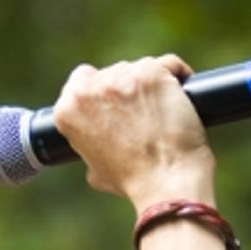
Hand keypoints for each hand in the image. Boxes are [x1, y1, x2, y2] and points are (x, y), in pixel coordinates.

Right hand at [51, 55, 214, 203]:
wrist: (165, 183)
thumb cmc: (133, 182)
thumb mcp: (95, 170)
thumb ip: (90, 144)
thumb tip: (102, 140)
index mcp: (67, 111)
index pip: (81, 81)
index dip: (102, 92)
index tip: (118, 105)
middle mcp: (90, 89)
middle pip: (112, 72)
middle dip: (128, 89)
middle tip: (144, 115)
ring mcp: (121, 77)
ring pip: (140, 68)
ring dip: (152, 85)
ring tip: (164, 114)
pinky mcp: (152, 72)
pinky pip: (169, 65)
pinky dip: (179, 77)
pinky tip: (183, 97)